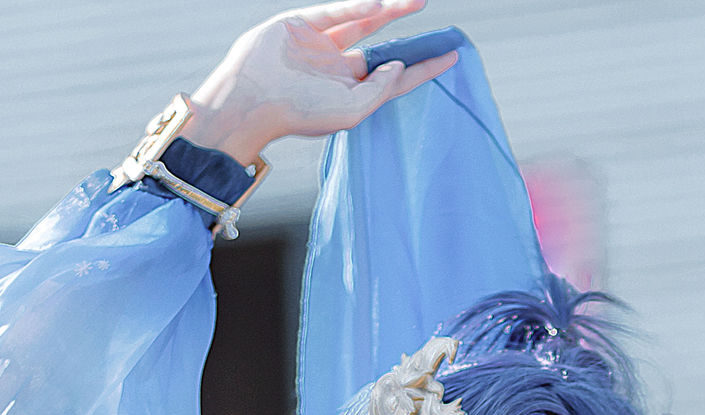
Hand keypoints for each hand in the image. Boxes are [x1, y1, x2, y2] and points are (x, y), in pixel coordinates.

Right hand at [183, 1, 460, 163]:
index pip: (395, 79)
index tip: (451, 57)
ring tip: (417, 2)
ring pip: (363, 22)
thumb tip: (399, 65)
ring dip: (390, 11)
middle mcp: (338, 68)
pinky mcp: (303, 24)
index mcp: (350, 93)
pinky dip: (358, 6)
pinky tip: (381, 5)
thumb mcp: (352, 110)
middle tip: (440, 29)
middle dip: (409, 38)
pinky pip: (337, 12)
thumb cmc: (300, 113)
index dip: (423, 68)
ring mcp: (321, 45)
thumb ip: (381, 89)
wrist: (252, 99)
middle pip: (382, 48)